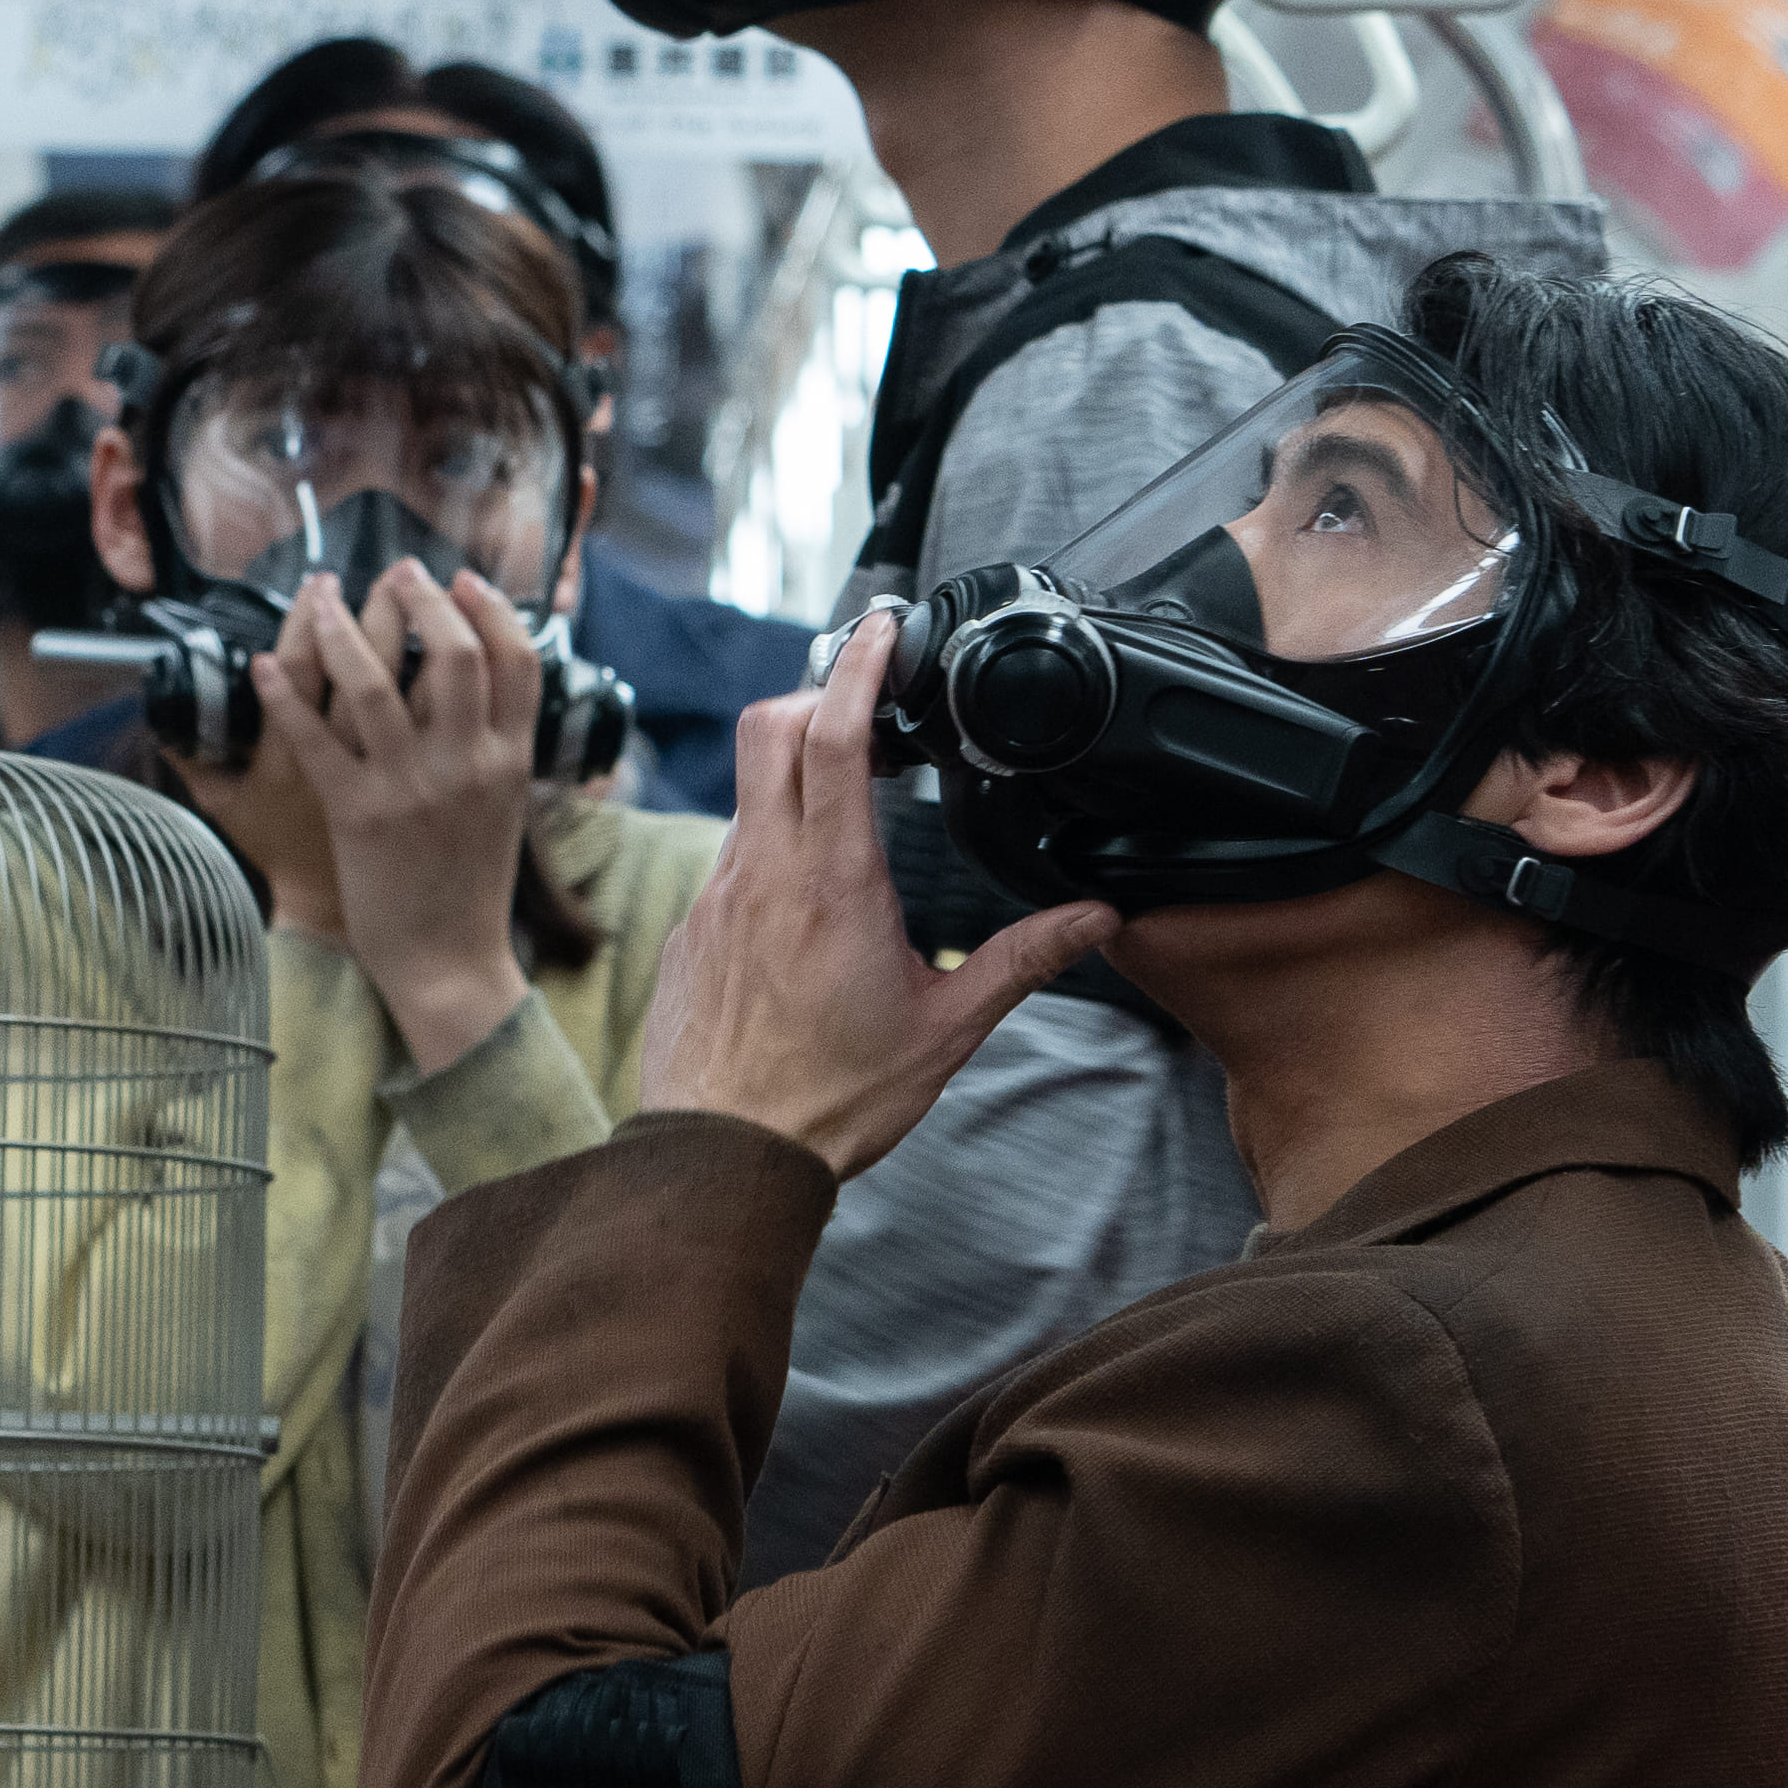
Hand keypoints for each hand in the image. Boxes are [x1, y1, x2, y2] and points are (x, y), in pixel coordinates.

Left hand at [281, 561, 542, 1074]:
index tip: (463, 580)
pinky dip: (283, 694)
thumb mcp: (506, 806)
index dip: (491, 609)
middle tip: (396, 571)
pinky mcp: (358, 815)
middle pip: (451, 653)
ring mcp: (411, 788)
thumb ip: (499, 745)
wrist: (449, 961)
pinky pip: (313, 738)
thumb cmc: (471, 884)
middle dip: (420, 598)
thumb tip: (488, 681)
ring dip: (343, 627)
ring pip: (375, 683)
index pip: (516, 660)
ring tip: (323, 596)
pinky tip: (263, 662)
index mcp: (510, 761)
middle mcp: (466, 766)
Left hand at [627, 612, 1113, 1182]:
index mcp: (832, 884)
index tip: (882, 629)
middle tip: (871, 710)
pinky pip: (729, 853)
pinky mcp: (693, 928)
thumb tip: (1094, 917)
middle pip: (770, 729)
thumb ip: (1022, 961)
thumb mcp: (947, 1031)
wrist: (721, 1159)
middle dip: (818, 696)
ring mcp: (717, 896)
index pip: (829, 735)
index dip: (855, 666)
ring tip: (852, 795)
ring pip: (747, 790)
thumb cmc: (829, 1101)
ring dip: (795, 770)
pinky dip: (770, 839)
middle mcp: (763, 873)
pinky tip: (808, 886)